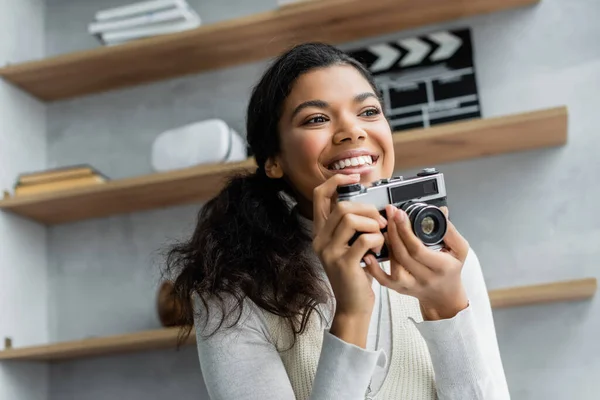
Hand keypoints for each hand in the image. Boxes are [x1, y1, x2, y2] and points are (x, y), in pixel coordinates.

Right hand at [312, 174, 386, 345]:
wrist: (353, 305)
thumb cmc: (356, 273)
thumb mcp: (350, 245)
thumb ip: (352, 225)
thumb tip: (368, 201)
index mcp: (321, 232)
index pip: (320, 195)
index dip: (336, 181)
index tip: (354, 176)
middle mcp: (320, 239)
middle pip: (341, 206)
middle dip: (367, 209)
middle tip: (380, 221)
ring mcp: (329, 251)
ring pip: (350, 218)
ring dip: (372, 223)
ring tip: (381, 235)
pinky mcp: (343, 263)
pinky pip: (364, 238)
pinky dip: (377, 239)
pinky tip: (380, 249)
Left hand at [364, 205, 469, 320]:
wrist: (445, 296)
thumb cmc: (451, 270)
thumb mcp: (460, 250)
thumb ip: (450, 231)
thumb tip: (441, 211)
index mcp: (440, 267)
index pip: (418, 249)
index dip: (406, 231)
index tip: (400, 214)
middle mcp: (424, 278)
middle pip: (403, 255)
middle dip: (394, 232)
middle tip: (389, 214)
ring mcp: (410, 285)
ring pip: (394, 267)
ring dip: (386, 246)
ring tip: (383, 228)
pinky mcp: (399, 289)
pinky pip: (384, 281)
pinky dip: (374, 269)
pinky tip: (368, 255)